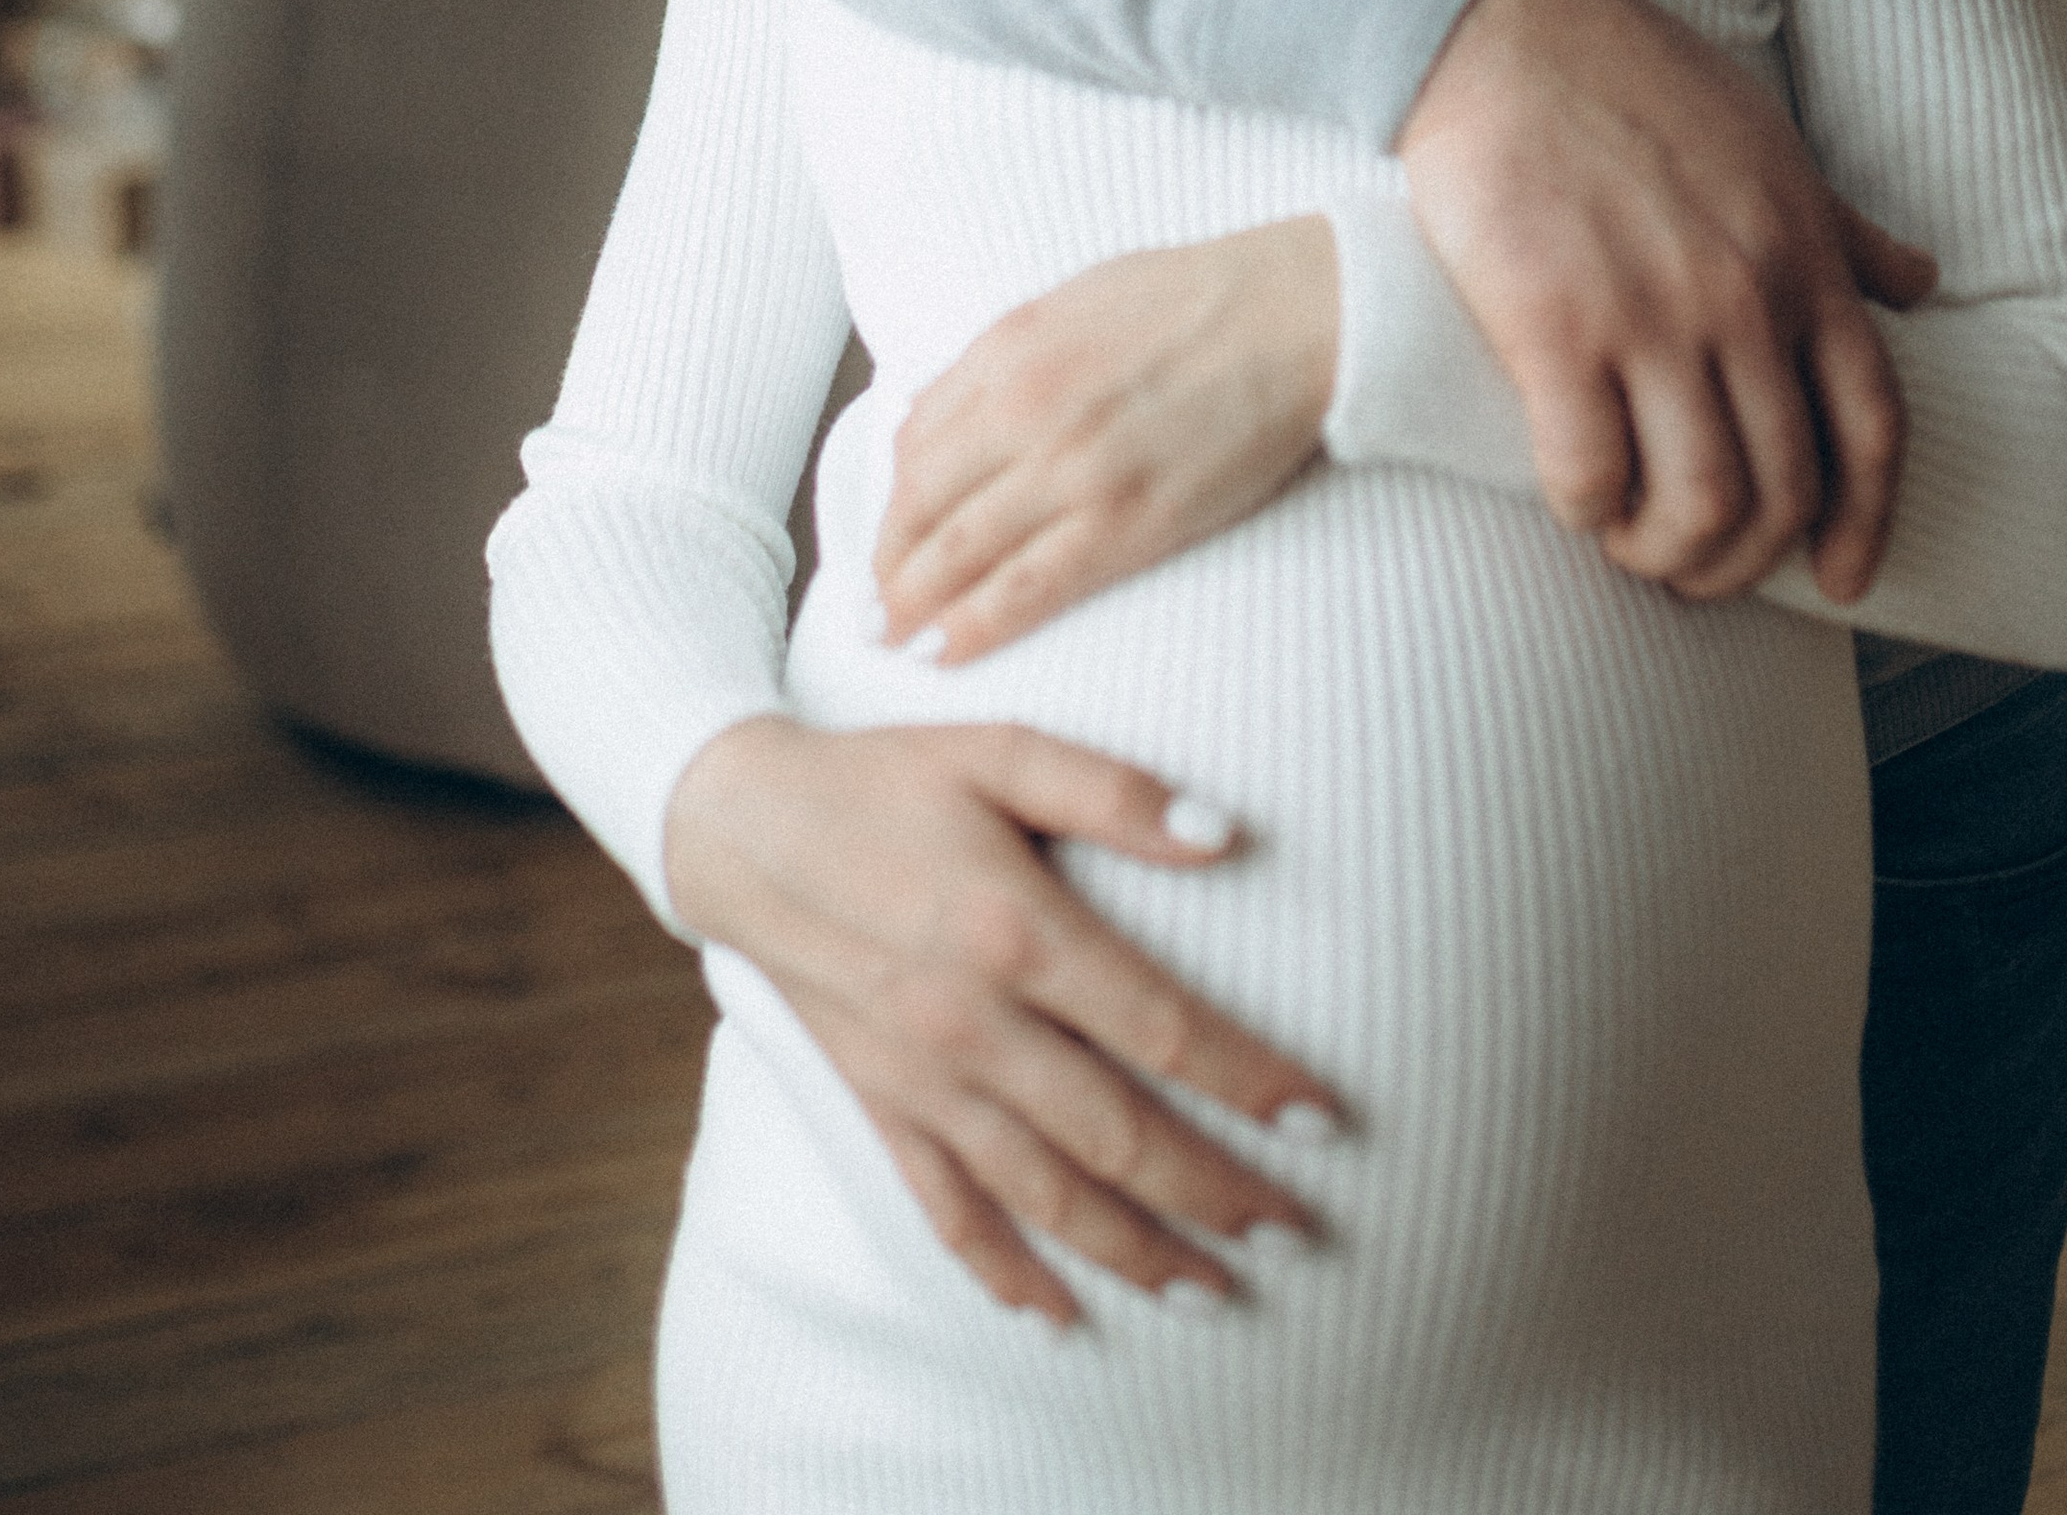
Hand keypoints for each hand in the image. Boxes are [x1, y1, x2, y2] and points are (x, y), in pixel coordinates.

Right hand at [662, 713, 1333, 1323]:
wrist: (744, 828)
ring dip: (1131, 1251)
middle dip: (1212, 1192)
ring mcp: (923, 1079)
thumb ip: (1114, 792)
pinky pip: (947, 1210)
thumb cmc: (886, 777)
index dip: (1248, 1079)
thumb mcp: (1000, 750)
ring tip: (1211, 1293)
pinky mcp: (882, 1107)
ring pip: (1043, 1193)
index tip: (1323, 1118)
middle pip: (1116, 1133)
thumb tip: (1229, 833)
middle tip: (1295, 1232)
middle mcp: (972, 1023)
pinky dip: (1002, 1273)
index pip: (1160, 1028)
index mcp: (1016, 929)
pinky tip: (1057, 1316)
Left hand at [873, 217, 1339, 662]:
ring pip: (957, 552)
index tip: (885, 536)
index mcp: (1008, 348)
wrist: (1296, 313)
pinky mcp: (1126, 521)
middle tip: (869, 608)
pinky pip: (1028, 587)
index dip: (888, 502)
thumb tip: (945, 407)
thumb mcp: (1076, 301)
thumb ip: (1007, 356)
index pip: (913, 442)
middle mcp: (1023, 408)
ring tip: (892, 639)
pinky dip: (975, 625)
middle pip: (919, 504)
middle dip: (885, 564)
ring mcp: (1072, 469)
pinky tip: (946, 650)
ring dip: (912, 604)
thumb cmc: (1199, 297)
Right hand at [1400, 0, 1935, 604]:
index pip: (1872, 426)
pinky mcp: (1555, 325)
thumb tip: (1921, 281)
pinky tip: (1572, 497)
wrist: (1504, 24)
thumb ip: (1844, 229)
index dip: (1864, 521)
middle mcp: (1745, 297)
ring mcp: (1654, 315)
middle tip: (1695, 568)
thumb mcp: (1771, 143)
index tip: (1840, 578)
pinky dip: (1587, 511)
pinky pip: (1589, 471)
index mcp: (1803, 258)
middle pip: (1785, 488)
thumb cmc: (1633, 78)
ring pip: (1700, 502)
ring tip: (1631, 544)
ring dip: (1668, 553)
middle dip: (1743, 559)